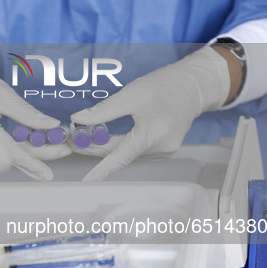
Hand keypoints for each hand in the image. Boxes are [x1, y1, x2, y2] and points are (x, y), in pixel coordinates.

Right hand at [0, 45, 70, 180]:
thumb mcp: (4, 95)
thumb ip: (28, 115)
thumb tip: (52, 128)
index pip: (9, 152)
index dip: (31, 162)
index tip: (48, 173)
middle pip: (11, 159)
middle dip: (39, 156)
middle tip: (63, 150)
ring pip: (8, 160)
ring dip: (32, 155)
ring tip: (54, 146)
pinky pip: (1, 156)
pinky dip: (20, 153)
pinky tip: (36, 147)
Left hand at [70, 46, 230, 180]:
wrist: (192, 85)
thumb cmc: (164, 86)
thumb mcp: (130, 95)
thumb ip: (103, 111)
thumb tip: (79, 119)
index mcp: (152, 135)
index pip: (120, 158)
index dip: (101, 171)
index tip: (86, 182)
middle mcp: (160, 148)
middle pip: (120, 154)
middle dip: (95, 148)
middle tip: (74, 139)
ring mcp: (163, 151)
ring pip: (126, 152)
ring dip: (106, 146)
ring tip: (86, 135)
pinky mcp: (164, 149)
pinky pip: (136, 150)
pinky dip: (121, 145)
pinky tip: (107, 136)